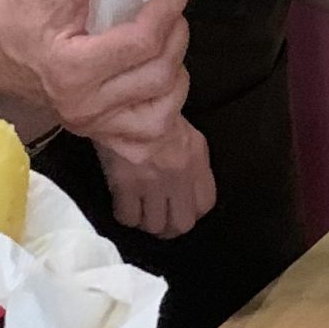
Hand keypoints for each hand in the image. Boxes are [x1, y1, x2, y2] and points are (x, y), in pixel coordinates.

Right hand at [0, 0, 192, 149]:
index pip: (142, 41)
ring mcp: (92, 125)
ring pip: (164, 104)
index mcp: (71, 70)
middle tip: (171, 5)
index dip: (169, 6)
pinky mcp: (97, 132)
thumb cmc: (12, 19)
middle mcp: (84, 106)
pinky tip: (158, 74)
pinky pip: (151, 131)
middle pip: (160, 73)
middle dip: (176, 32)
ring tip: (164, 36)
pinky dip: (167, 103)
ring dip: (176, 66)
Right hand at [100, 117, 216, 238]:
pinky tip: (123, 203)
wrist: (126, 101)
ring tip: (140, 210)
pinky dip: (125, 214)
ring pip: (155, 226)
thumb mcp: (185, 132)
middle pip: (181, 224)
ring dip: (146, 221)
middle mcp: (179, 175)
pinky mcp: (126, 185)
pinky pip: (129, 218)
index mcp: (196, 159)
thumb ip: (191, 160)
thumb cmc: (153, 110)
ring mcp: (153, 182)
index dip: (192, 211)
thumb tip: (187, 184)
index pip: (205, 204)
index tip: (180, 207)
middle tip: (158, 217)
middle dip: (169, 226)